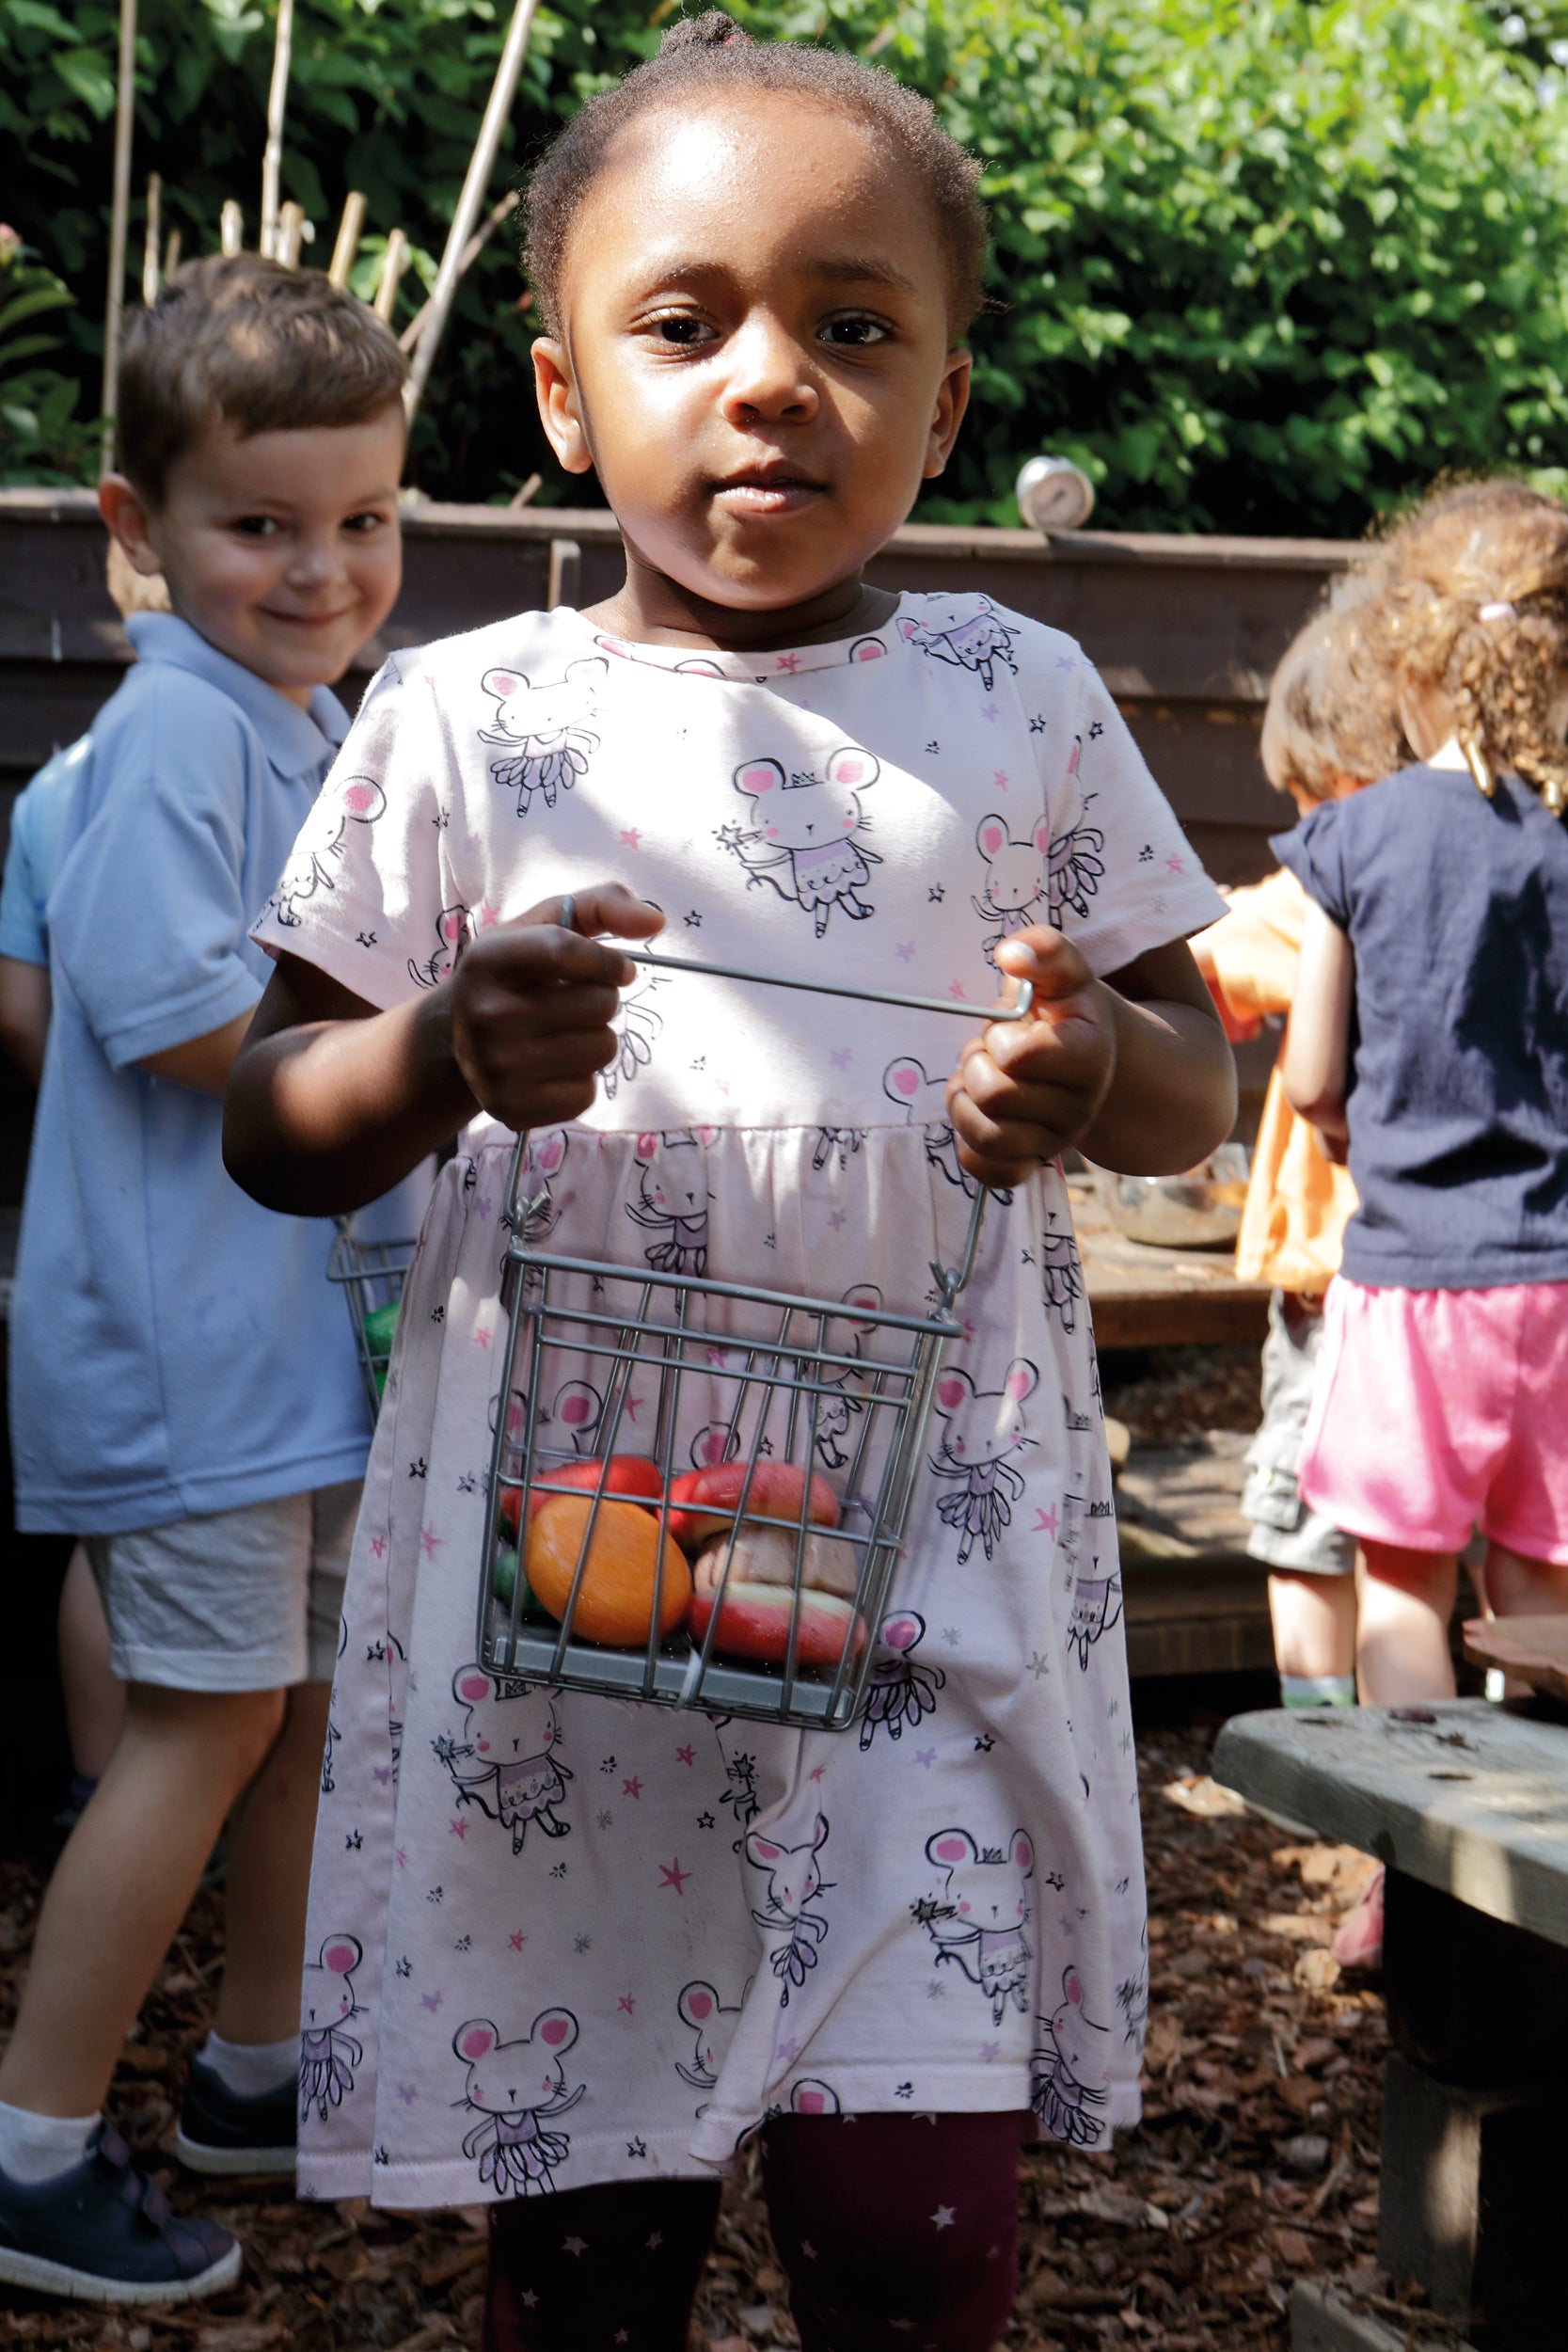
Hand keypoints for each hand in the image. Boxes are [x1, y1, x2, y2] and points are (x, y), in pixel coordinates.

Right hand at [449, 883, 663, 1129]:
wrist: (459, 1040)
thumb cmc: (519, 973)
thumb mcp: (546, 925)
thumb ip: (602, 905)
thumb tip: (657, 920)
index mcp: (489, 960)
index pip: (567, 951)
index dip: (609, 961)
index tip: (618, 969)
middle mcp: (487, 1015)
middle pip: (599, 1005)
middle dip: (601, 1000)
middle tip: (571, 1003)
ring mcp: (497, 1068)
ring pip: (602, 1049)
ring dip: (596, 1039)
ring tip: (562, 1033)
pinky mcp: (512, 1109)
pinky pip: (587, 1094)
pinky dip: (580, 1080)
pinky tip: (551, 1067)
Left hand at [945, 929, 1116, 1188]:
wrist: (1088, 1056)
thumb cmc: (1065, 1010)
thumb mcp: (1063, 972)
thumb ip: (1043, 951)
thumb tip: (1009, 956)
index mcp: (1088, 1056)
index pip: (1018, 1058)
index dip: (999, 1037)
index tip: (1009, 1027)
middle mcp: (1079, 1106)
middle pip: (994, 1095)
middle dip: (976, 1064)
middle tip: (988, 1051)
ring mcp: (1056, 1140)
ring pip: (986, 1136)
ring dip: (964, 1101)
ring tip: (977, 1079)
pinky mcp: (1033, 1162)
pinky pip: (989, 1171)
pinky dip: (969, 1145)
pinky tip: (976, 1115)